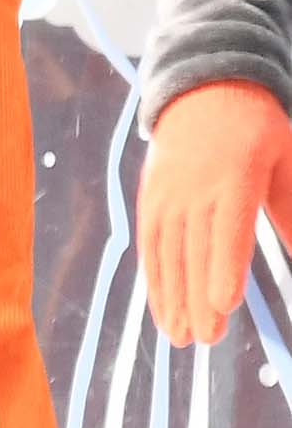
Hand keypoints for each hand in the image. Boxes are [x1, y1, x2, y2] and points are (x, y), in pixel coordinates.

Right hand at [139, 79, 291, 346]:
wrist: (204, 88)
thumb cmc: (257, 128)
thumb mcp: (286, 158)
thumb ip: (290, 209)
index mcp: (234, 176)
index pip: (227, 229)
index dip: (223, 268)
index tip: (223, 305)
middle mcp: (194, 187)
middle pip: (194, 250)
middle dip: (197, 297)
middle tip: (205, 339)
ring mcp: (167, 193)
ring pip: (167, 253)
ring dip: (172, 297)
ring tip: (180, 337)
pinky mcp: (151, 198)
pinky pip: (150, 244)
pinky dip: (154, 279)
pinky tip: (161, 308)